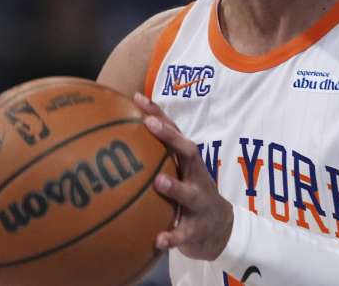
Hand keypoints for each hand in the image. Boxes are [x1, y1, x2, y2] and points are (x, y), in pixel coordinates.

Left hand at [134, 92, 234, 260]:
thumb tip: (115, 141)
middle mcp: (197, 178)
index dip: (158, 114)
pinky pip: (184, 234)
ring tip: (158, 182)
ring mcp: (199, 203)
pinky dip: (172, 237)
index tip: (138, 99)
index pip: (174, 132)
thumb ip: (157, 160)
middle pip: (188, 153)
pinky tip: (158, 240)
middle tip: (150, 125)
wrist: (222, 230)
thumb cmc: (191, 195)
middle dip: (171, 137)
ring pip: (189, 193)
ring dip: (174, 186)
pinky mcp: (197, 230)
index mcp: (189, 164)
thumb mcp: (179, 175)